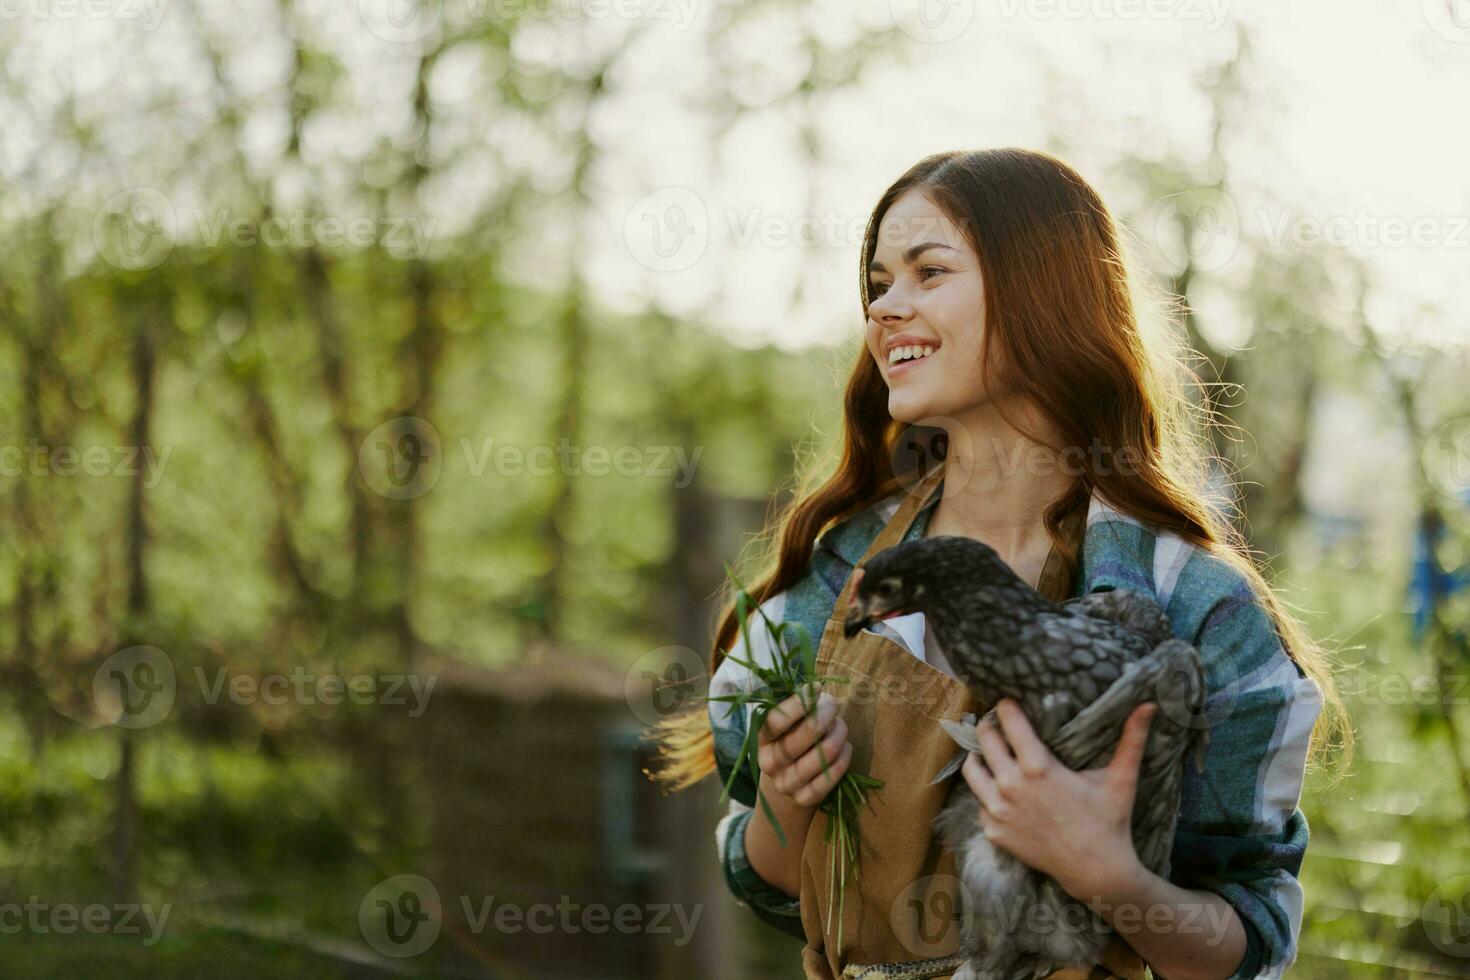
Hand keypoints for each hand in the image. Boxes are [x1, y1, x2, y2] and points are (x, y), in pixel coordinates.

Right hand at [758, 691, 851, 808]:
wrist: (784, 787)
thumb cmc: (789, 742)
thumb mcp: (784, 727)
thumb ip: (796, 708)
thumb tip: (817, 690)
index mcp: (762, 739)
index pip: (776, 721)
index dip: (798, 703)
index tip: (816, 688)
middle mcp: (771, 763)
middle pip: (804, 736)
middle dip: (825, 715)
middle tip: (834, 704)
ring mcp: (787, 783)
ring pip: (824, 754)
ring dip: (838, 734)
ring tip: (841, 726)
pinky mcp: (805, 798)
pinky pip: (832, 775)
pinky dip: (844, 757)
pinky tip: (845, 747)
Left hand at [961, 698, 1155, 901]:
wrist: (1096, 872)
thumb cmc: (1109, 822)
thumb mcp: (1121, 778)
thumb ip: (1132, 738)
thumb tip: (1149, 704)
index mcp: (1037, 767)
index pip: (1008, 721)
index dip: (1006, 707)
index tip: (1009, 703)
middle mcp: (1010, 786)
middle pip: (984, 739)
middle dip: (990, 727)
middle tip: (998, 724)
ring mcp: (997, 810)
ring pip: (972, 769)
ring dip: (980, 757)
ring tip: (992, 752)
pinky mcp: (993, 831)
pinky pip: (979, 801)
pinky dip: (986, 792)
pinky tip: (1001, 789)